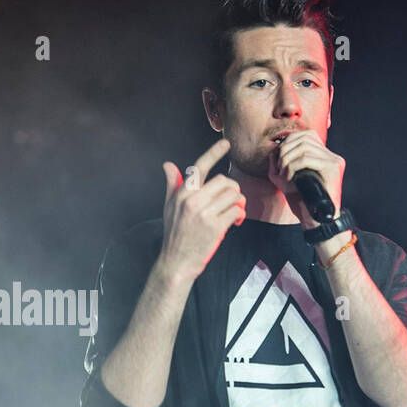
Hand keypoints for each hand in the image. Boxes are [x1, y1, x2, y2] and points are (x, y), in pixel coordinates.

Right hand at [158, 138, 246, 284]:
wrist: (176, 263)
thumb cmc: (174, 234)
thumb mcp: (169, 208)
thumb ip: (172, 185)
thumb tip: (168, 165)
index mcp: (181, 194)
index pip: (199, 168)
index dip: (213, 153)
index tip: (226, 143)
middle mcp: (191, 201)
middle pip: (223, 181)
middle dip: (232, 189)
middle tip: (231, 200)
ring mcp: (203, 214)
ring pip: (233, 195)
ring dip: (238, 203)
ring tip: (233, 212)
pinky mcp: (214, 227)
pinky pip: (236, 211)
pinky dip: (239, 215)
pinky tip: (234, 222)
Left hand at [267, 131, 345, 228]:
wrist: (315, 220)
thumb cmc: (301, 201)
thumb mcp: (284, 180)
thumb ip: (277, 164)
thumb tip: (274, 149)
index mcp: (323, 156)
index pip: (306, 134)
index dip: (289, 142)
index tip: (279, 159)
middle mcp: (331, 155)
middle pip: (304, 137)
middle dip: (286, 150)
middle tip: (279, 168)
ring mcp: (334, 160)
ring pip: (304, 147)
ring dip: (287, 159)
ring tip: (284, 174)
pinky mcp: (333, 168)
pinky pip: (307, 158)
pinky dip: (293, 166)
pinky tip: (289, 178)